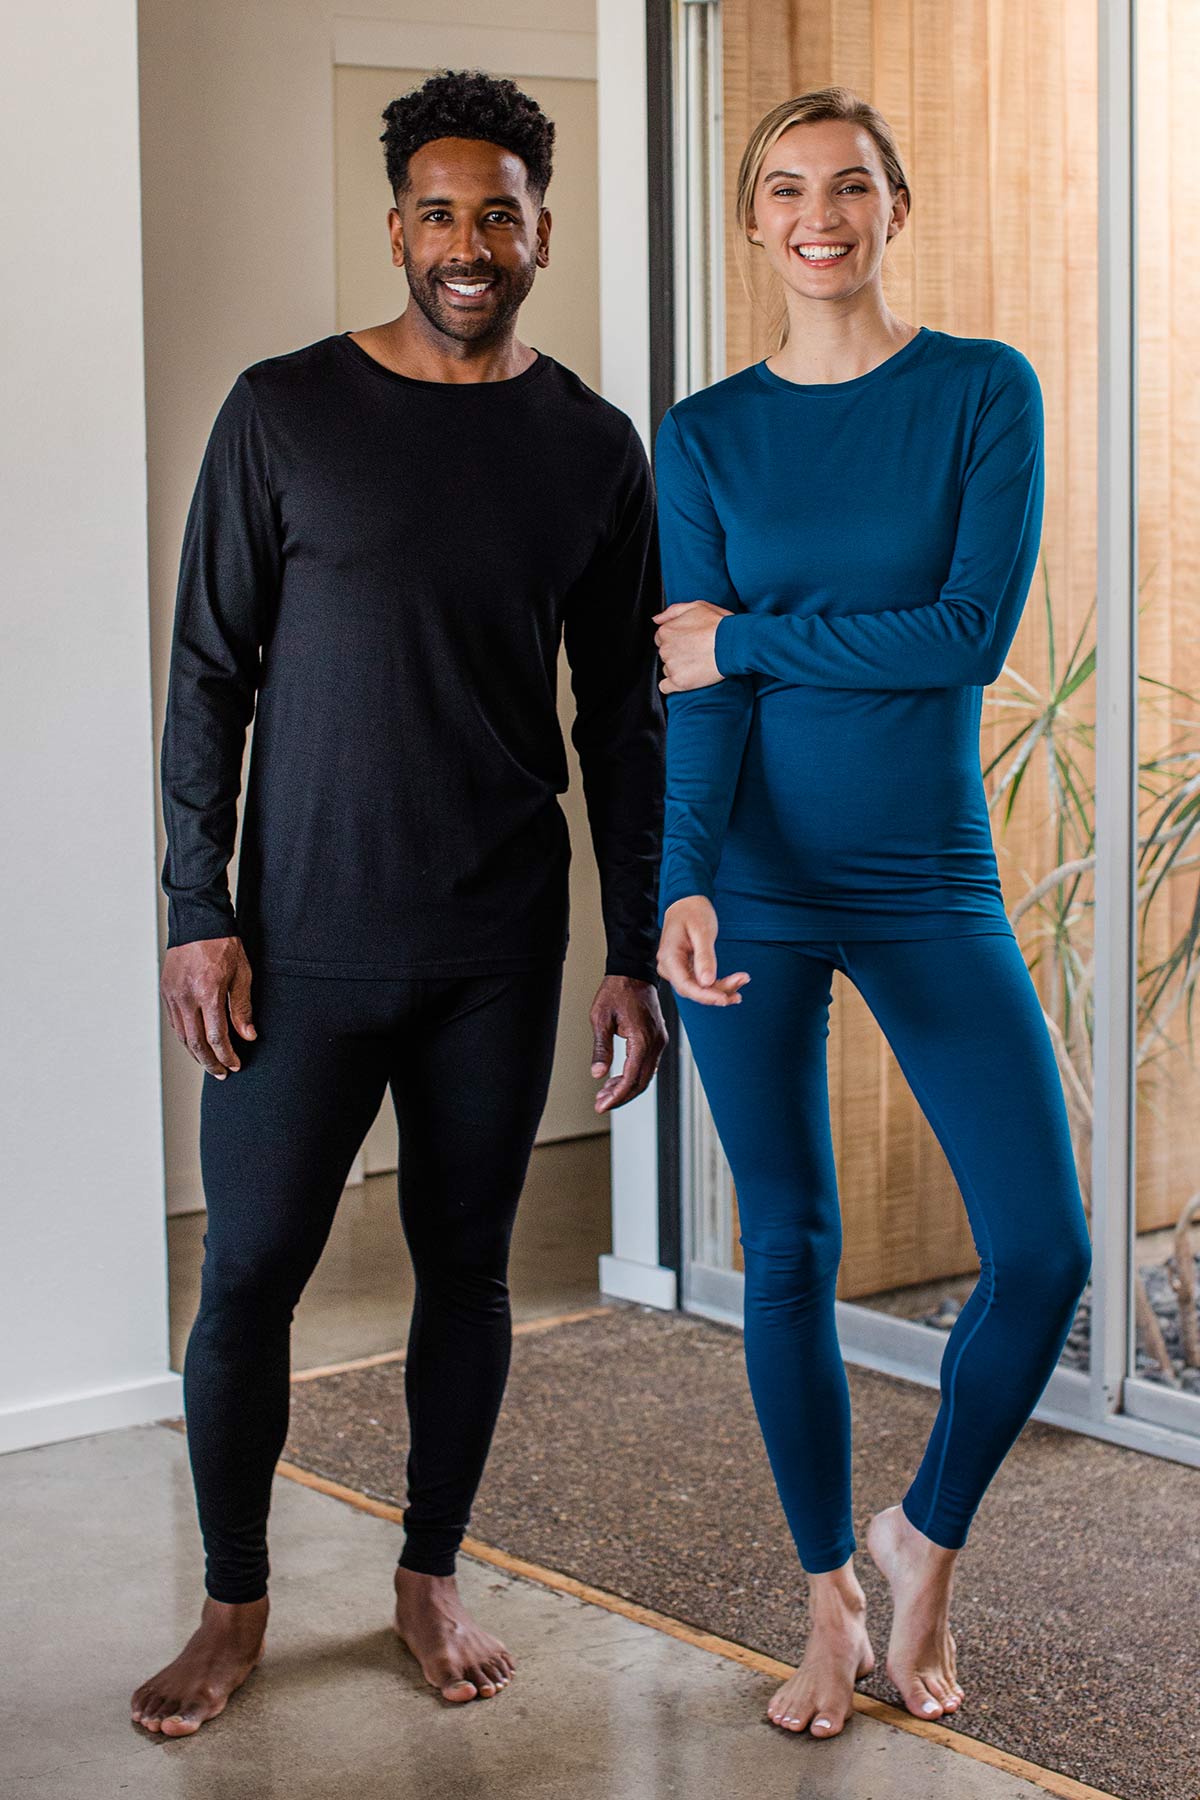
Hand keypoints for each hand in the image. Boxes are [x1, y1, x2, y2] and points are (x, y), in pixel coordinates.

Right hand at [161, 936, 256, 1077]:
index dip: (226, 1055)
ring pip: (182, 1036)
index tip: (235, 1065)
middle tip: (222, 1073)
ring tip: (210, 1064)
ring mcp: (173, 995)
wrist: (198, 922)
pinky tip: (196, 1044)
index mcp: (208, 992)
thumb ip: (242, 1008)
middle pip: (196, 1043)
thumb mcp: (242, 975)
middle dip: (210, 1062)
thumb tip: (248, 1036)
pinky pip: (175, 1023)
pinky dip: (186, 1038)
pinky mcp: (166, 991)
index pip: (216, 1037)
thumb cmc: (223, 945)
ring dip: (196, 1054)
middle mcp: (186, 997)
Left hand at [589, 976, 668, 1111]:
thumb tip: (598, 1074)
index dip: (617, 1096)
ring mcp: (660, 1040)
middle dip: (621, 1096)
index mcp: (642, 1039)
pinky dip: (633, 1074)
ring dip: (626, 1087)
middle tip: (601, 1104)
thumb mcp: (601, 1019)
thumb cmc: (616, 991)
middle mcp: (656, 1042)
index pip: (631, 1077)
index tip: (602, 1105)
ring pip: (646, 1075)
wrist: (633, 972)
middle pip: (641, 1081)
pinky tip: (617, 1079)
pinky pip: (648, 1064)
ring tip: (605, 1093)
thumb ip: (601, 1048)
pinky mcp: (658, 1038)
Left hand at [652, 601, 731, 692]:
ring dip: (678, 668)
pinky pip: (665, 687)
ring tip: (697, 664)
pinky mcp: (678, 681)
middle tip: (696, 652)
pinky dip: (673, 685)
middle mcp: (665, 648)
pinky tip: (686, 679)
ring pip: (667, 669)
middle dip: (677, 654)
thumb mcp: (696, 606)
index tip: (688, 643)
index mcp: (667, 630)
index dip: (676, 640)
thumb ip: (673, 611)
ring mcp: (671, 665)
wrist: (734, 644)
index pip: (662, 638)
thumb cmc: (719, 625)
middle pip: (665, 654)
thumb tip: (656, 619)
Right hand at [656, 897, 749, 1005]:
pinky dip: (717, 984)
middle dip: (717, 992)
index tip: (724, 999)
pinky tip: (734, 984)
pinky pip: (700, 981)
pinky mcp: (686, 968)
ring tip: (742, 981)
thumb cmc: (692, 912)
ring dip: (721, 989)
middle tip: (740, 985)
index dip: (705, 996)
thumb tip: (707, 982)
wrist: (687, 902)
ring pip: (698, 988)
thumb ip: (704, 957)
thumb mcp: (701, 932)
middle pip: (693, 990)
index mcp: (669, 957)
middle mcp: (669, 966)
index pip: (686, 986)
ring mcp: (677, 968)